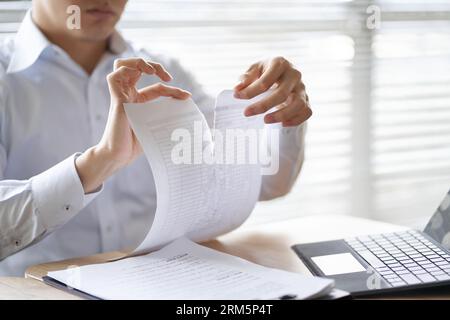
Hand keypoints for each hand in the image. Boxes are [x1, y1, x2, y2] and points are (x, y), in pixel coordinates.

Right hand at [76, 58, 190, 192]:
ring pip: (122, 65)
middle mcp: (128, 95)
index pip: (157, 87)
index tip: (187, 96)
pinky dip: (127, 69)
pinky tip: (143, 74)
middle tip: (167, 77)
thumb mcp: (156, 127)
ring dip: (139, 62)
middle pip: (136, 68)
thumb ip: (165, 118)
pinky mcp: (115, 99)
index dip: (173, 89)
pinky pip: (114, 76)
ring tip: (152, 71)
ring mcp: (120, 95)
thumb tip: (187, 117)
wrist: (119, 156)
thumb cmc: (134, 145)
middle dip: (154, 66)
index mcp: (138, 102)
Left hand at [234, 57, 311, 126]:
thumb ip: (246, 78)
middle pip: (281, 93)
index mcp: (280, 63)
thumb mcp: (255, 70)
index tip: (237, 97)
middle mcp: (294, 74)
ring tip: (265, 121)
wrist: (284, 73)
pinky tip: (282, 124)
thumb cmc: (266, 72)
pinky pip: (306, 112)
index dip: (250, 91)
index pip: (266, 80)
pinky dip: (296, 120)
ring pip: (298, 104)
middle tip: (246, 113)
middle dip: (262, 105)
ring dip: (281, 115)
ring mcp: (302, 88)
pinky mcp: (306, 99)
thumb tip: (238, 89)